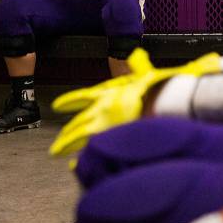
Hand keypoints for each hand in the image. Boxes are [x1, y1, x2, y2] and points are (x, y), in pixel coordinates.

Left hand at [49, 48, 221, 156]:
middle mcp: (102, 108)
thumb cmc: (162, 89)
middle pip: (78, 123)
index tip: (58, 106)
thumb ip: (145, 66)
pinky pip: (92, 154)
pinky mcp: (111, 139)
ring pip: (79, 138)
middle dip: (67, 135)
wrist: (166, 103)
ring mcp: (104, 125)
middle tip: (56, 147)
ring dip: (67, 146)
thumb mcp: (154, 75)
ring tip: (58, 155)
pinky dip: (83, 164)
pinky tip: (75, 170)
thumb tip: (140, 52)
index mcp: (109, 92)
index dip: (71, 101)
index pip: (84, 96)